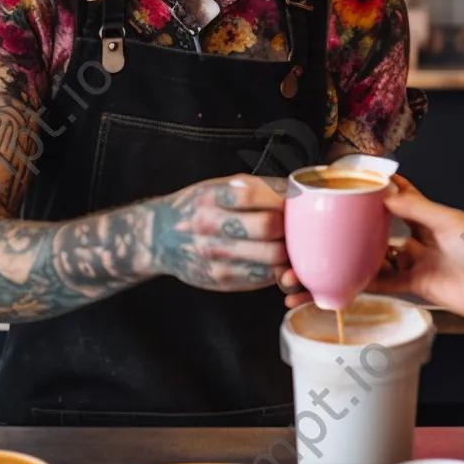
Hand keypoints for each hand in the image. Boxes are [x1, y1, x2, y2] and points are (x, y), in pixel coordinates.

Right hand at [153, 175, 287, 290]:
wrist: (163, 237)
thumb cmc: (203, 206)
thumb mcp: (224, 185)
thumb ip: (261, 188)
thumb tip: (300, 193)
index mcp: (212, 195)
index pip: (254, 194)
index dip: (281, 198)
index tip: (293, 202)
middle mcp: (210, 224)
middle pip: (268, 225)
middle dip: (290, 225)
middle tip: (298, 225)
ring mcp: (216, 254)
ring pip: (272, 257)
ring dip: (290, 250)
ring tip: (291, 242)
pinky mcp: (224, 278)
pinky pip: (265, 276)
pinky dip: (280, 270)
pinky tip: (280, 261)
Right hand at [282, 176, 463, 323]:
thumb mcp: (449, 220)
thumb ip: (416, 208)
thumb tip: (387, 193)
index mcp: (434, 216)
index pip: (403, 196)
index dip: (383, 189)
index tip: (359, 182)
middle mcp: (424, 237)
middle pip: (386, 228)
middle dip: (364, 225)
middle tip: (339, 219)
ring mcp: (419, 262)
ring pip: (381, 256)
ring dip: (360, 255)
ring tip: (336, 251)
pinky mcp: (417, 285)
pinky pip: (386, 282)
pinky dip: (367, 281)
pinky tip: (347, 278)